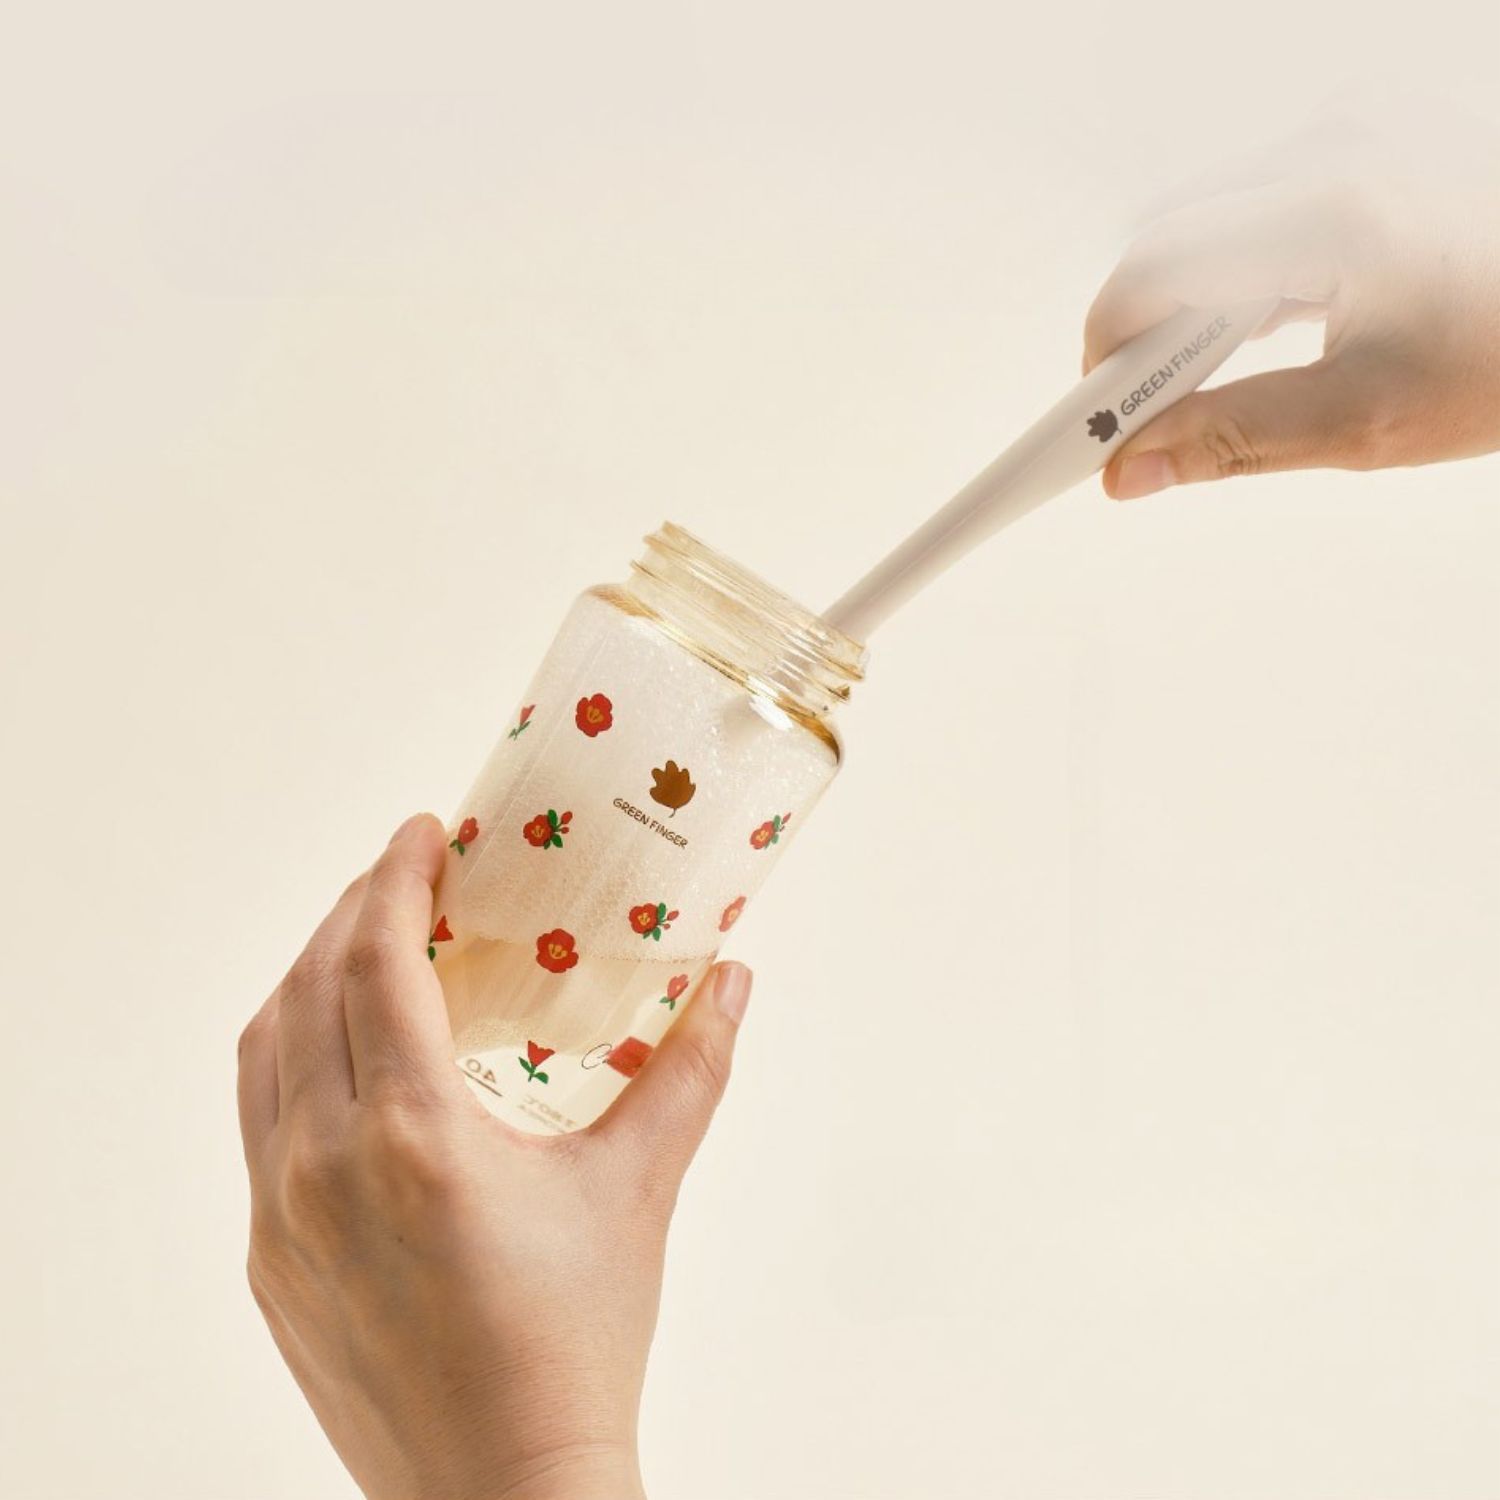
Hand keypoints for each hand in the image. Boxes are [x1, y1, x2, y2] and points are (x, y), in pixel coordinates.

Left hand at [236, 813, 752, 1499]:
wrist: (505, 1493)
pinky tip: (344, 1053)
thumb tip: (733, 977)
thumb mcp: (638, 1189)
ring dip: (309, 977)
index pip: (375, 961)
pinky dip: (291, 1054)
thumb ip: (691, 1069)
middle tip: (409, 873)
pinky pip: (257, 1121)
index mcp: (412, 1134)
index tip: (424, 830)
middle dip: (355, 910)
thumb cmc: (577, 1342)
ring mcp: (278, 1216)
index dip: (396, 877)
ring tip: (370, 945)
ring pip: (265, 1050)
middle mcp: (321, 1165)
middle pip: (309, 987)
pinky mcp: (266, 1262)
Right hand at [1082, 106, 1499, 498]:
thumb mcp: (1369, 421)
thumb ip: (1232, 442)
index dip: (1100, 359)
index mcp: (1337, 210)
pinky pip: (1258, 199)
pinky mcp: (1371, 134)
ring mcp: (1358, 128)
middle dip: (1144, 335)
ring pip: (1208, 217)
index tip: (1076, 428)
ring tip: (1223, 375)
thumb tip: (1134, 471)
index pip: (1153, 275)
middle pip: (1170, 238)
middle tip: (1154, 418)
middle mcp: (1339, 144)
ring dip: (1194, 303)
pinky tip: (1269, 323)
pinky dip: (1240, 270)